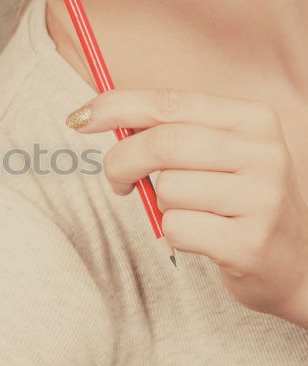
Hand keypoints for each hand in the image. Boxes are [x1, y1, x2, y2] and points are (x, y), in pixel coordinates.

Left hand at [66, 87, 307, 326]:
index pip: (170, 102)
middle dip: (122, 161)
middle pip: (163, 143)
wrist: (294, 263)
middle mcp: (263, 153)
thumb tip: (99, 115)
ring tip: (190, 213)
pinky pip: (176, 227)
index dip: (118, 107)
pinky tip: (202, 238)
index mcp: (252, 119)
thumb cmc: (236, 202)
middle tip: (115, 181)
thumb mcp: (216, 155)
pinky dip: (173, 234)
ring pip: (167, 189)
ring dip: (160, 205)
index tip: (79, 118)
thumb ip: (169, 131)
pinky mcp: (249, 241)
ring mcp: (261, 197)